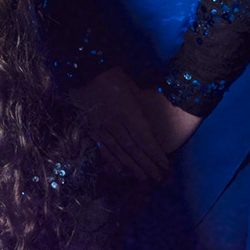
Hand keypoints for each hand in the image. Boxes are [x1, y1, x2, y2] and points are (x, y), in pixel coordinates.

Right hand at [73, 69, 173, 185]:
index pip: (144, 138)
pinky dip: (111, 158)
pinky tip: (118, 168)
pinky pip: (102, 146)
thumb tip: (153, 127)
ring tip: (143, 177)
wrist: (84, 71)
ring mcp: (102, 127)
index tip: (165, 165)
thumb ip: (142, 108)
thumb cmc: (113, 76)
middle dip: (147, 164)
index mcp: (128, 112)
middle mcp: (115, 123)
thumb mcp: (133, 89)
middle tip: (158, 178)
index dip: (155, 154)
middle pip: (133, 148)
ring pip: (119, 150)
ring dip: (132, 165)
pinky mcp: (91, 127)